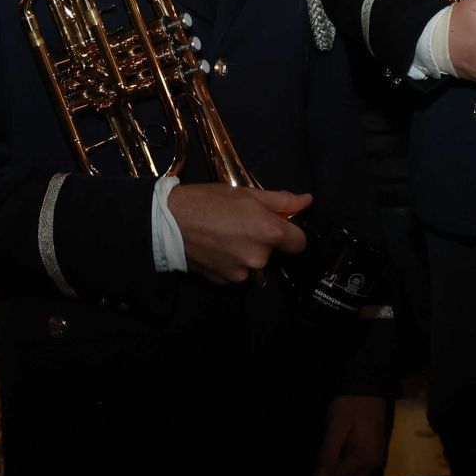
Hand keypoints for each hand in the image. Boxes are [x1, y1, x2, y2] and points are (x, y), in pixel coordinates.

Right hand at [168, 185, 308, 284]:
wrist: (168, 223)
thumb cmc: (208, 202)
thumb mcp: (247, 194)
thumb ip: (281, 201)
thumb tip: (307, 201)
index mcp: (268, 233)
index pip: (300, 243)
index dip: (292, 234)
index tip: (280, 227)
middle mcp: (259, 258)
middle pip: (274, 253)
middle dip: (263, 242)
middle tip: (241, 225)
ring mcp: (241, 273)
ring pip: (255, 264)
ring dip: (246, 254)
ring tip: (225, 237)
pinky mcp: (224, 282)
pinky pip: (237, 272)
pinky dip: (231, 263)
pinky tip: (216, 248)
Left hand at [314, 394, 389, 475]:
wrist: (367, 386)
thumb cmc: (351, 404)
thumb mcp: (336, 427)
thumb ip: (328, 454)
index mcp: (366, 458)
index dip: (322, 473)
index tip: (311, 464)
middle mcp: (374, 464)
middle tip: (318, 461)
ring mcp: (375, 459)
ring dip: (338, 472)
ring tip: (326, 456)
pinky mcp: (373, 452)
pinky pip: (356, 469)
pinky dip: (345, 465)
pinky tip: (335, 453)